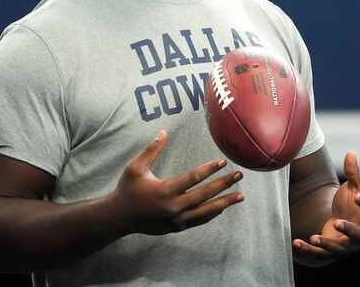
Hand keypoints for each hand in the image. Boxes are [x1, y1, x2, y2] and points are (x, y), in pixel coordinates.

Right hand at [107, 130, 243, 234]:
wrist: (118, 218)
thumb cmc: (127, 189)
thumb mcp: (135, 167)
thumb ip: (151, 150)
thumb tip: (164, 131)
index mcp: (164, 191)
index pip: (193, 178)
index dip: (209, 169)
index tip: (223, 161)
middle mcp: (173, 207)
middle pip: (205, 195)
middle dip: (224, 184)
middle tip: (239, 175)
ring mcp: (176, 220)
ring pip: (206, 212)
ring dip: (225, 203)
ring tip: (241, 195)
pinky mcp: (176, 227)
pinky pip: (199, 220)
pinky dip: (212, 213)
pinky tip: (223, 206)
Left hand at [292, 151, 359, 265]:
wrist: (341, 222)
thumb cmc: (351, 202)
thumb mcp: (354, 186)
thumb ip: (353, 172)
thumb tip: (350, 153)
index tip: (358, 196)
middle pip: (358, 235)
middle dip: (348, 230)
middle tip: (338, 222)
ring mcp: (346, 246)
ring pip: (338, 248)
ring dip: (326, 244)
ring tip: (314, 237)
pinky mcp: (331, 252)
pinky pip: (319, 255)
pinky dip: (308, 250)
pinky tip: (295, 243)